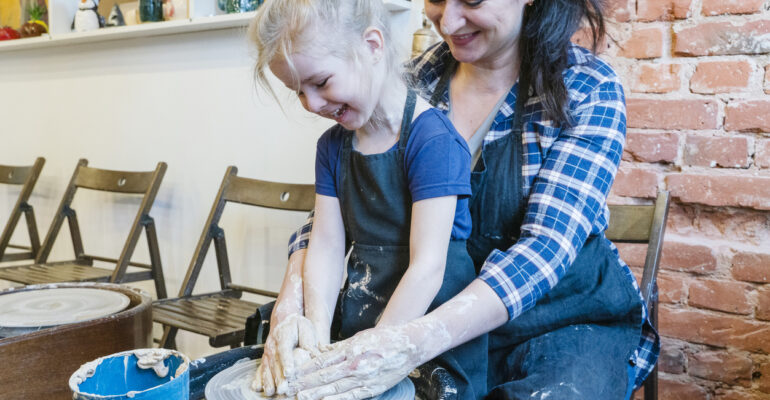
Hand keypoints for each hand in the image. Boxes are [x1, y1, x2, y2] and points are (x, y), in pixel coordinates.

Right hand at [252, 314, 321, 395]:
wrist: (283, 320)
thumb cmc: (297, 325)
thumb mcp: (306, 328)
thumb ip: (308, 342)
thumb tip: (314, 356)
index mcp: (283, 335)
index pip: (285, 349)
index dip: (286, 362)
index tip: (289, 373)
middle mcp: (272, 344)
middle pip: (275, 362)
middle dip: (278, 377)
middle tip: (282, 389)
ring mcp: (267, 352)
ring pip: (266, 367)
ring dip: (268, 380)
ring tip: (271, 392)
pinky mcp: (265, 358)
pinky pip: (260, 368)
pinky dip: (259, 378)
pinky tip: (257, 387)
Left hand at [290, 324, 424, 399]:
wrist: (410, 345)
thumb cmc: (384, 339)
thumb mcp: (359, 338)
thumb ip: (339, 348)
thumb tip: (319, 353)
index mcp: (350, 350)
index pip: (320, 362)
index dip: (303, 370)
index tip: (289, 375)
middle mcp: (355, 365)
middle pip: (323, 376)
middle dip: (302, 384)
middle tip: (286, 389)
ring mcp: (364, 378)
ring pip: (334, 388)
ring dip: (315, 394)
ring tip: (299, 397)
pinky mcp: (373, 389)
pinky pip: (351, 396)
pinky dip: (336, 399)